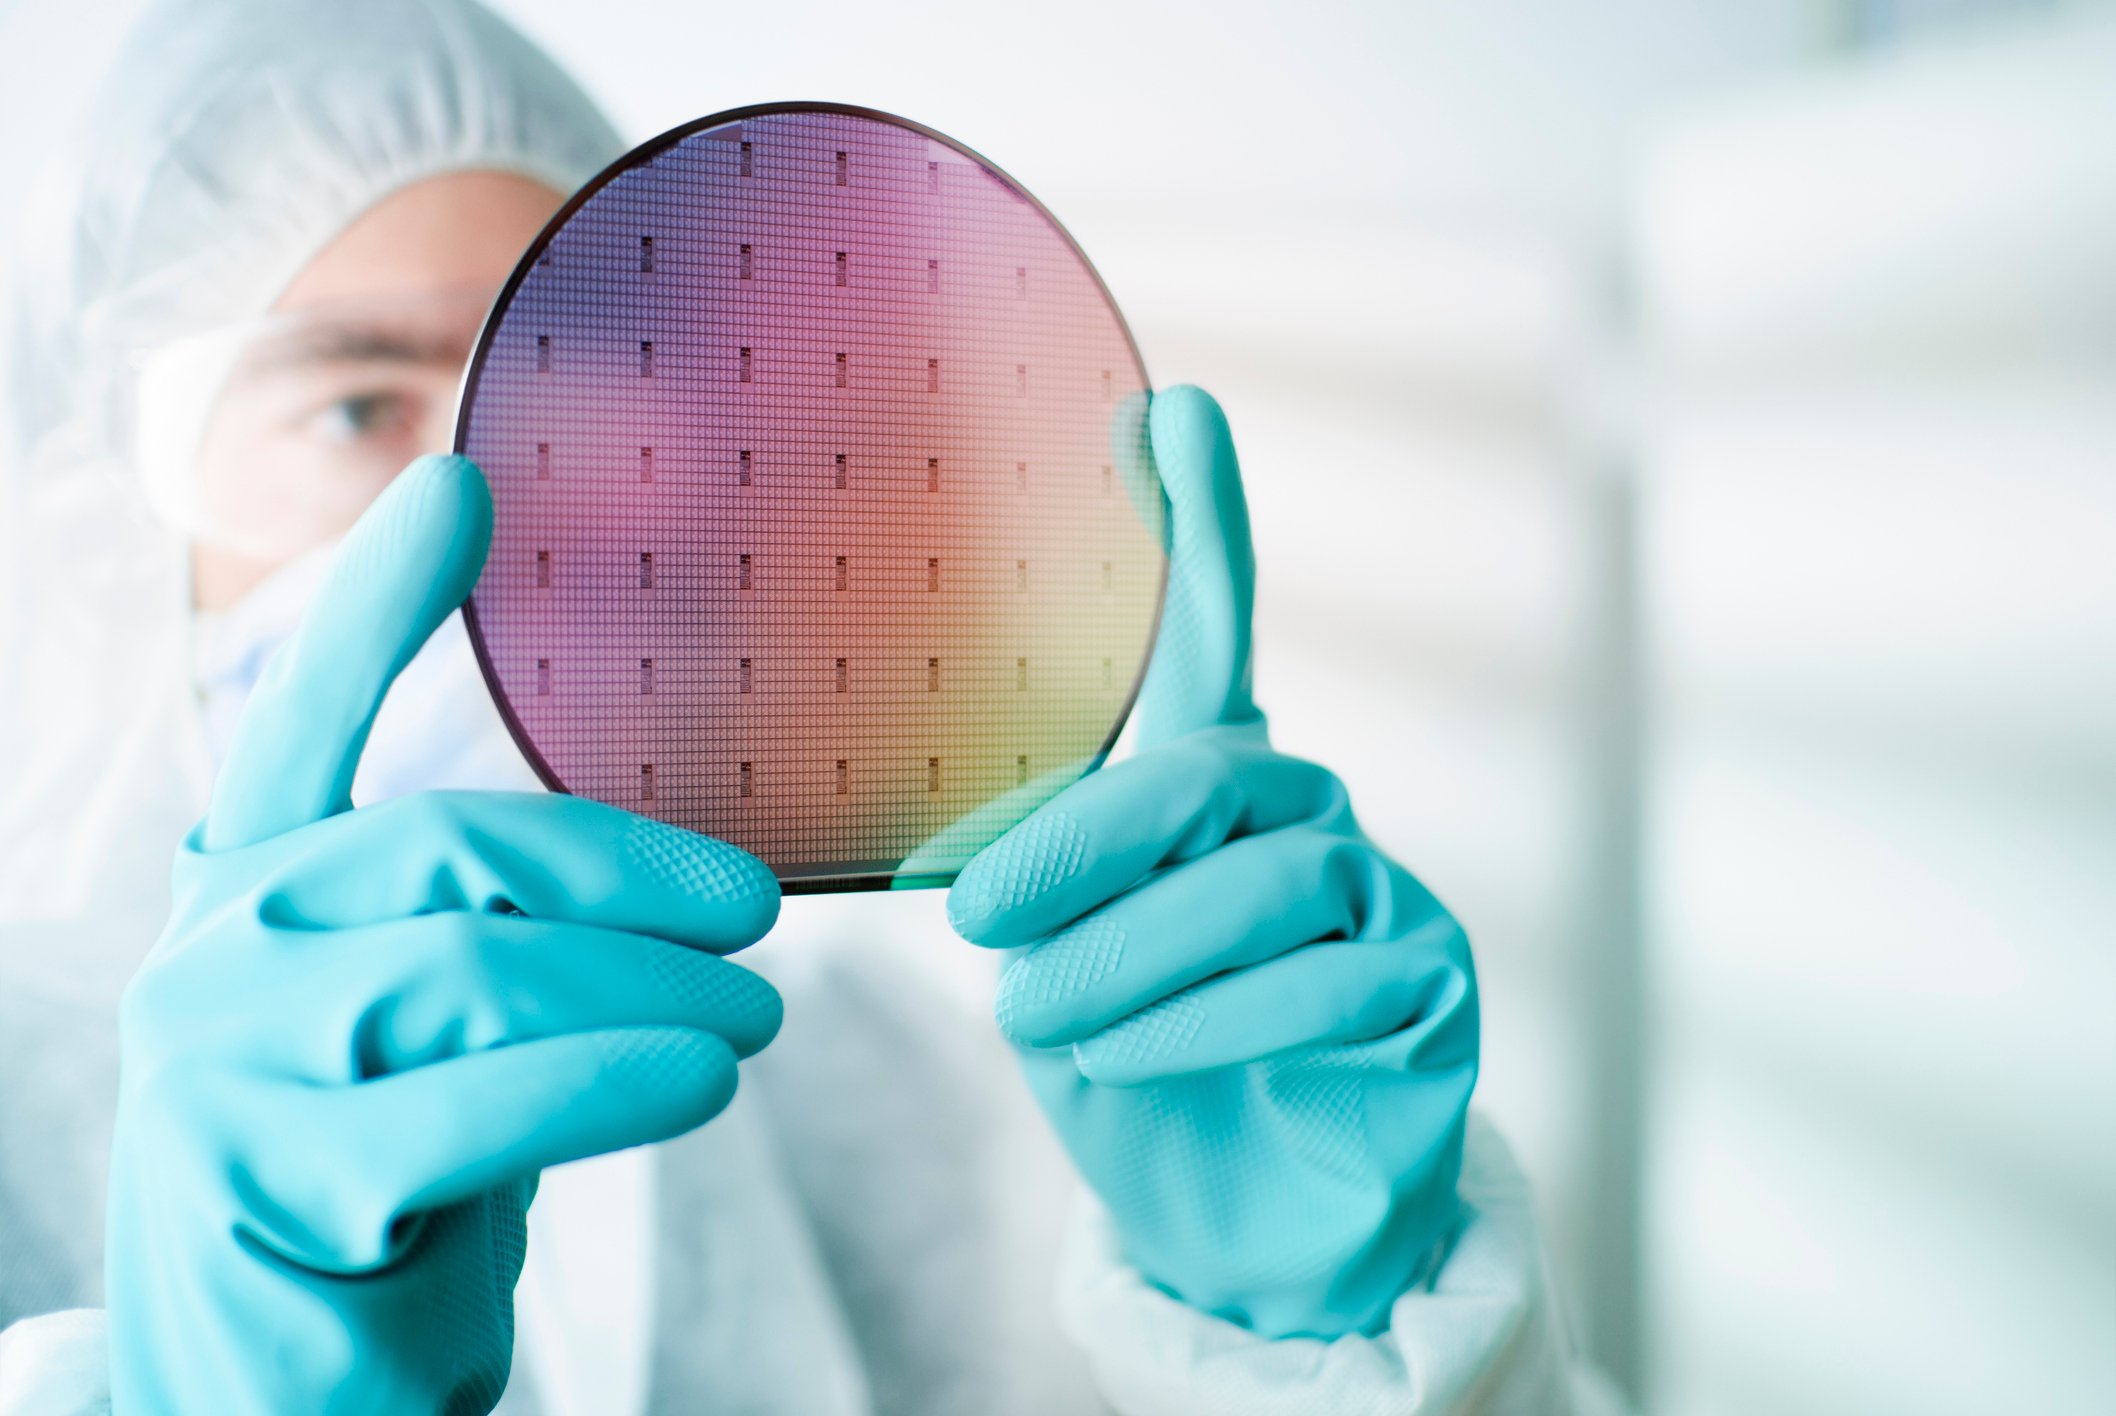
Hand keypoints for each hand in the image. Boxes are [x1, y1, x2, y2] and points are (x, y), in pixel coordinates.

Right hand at [107, 456, 782, 1413]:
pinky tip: (700, 1082)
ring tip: (757, 1020)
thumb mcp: (432, 1041)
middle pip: (449, 851)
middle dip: (627, 869)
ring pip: (472, 970)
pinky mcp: (273, 1184)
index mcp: (250, 905)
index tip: (462, 487)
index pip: (301, 727)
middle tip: (758, 912)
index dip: (380, 604)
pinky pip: (472, 1106)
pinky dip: (608, 1082)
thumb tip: (688, 874)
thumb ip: (495, 937)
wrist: (289, 1392)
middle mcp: (216, 963)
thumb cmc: (397, 1190)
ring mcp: (224, 1071)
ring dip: (648, 986)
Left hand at [948, 388, 1477, 1339]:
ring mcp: (1381, 889)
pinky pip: (1317, 973)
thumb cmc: (1130, 1072)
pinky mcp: (1430, 978)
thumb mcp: (1059, 967)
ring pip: (1256, 878)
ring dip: (1129, 951)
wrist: (1233, 1227)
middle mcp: (1304, 814)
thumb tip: (968, 862)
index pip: (1214, 636)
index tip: (1166, 409)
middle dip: (1084, 842)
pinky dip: (1203, 1017)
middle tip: (979, 919)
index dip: (1197, 522)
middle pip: (1206, 773)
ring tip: (1038, 1016)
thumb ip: (1043, 886)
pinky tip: (1125, 1055)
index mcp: (1210, 790)